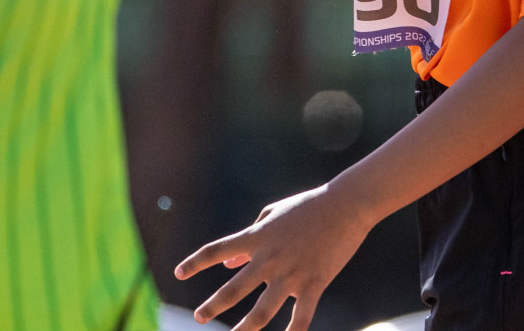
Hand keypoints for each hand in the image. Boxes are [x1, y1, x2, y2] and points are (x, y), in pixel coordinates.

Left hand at [175, 184, 371, 330]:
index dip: (195, 263)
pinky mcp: (313, 284)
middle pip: (233, 289)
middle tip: (198, 317)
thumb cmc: (307, 207)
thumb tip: (228, 265)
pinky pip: (300, 319)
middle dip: (212, 306)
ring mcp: (290, 274)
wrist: (345, 205)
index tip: (178, 273)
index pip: (216, 250)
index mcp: (256, 237)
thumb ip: (248, 238)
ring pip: (261, 312)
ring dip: (243, 329)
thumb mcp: (271, 216)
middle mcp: (268, 258)